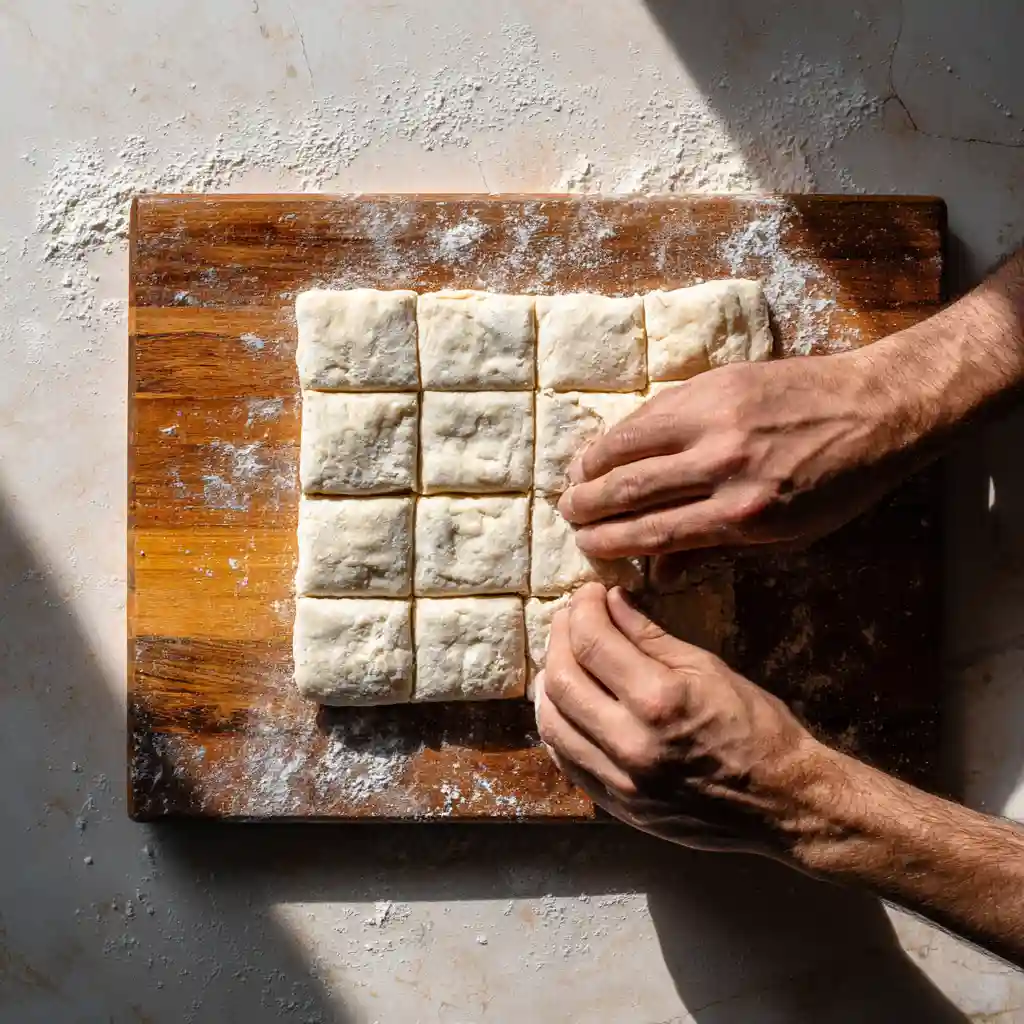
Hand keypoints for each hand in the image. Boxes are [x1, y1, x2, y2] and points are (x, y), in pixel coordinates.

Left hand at [534, 582, 822, 854]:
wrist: (784, 803)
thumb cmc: (758, 728)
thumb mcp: (710, 669)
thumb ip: (651, 637)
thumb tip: (612, 601)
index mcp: (658, 701)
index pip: (592, 643)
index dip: (582, 608)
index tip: (588, 593)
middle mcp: (630, 744)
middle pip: (562, 681)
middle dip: (560, 639)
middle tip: (571, 620)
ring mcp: (620, 782)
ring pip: (553, 724)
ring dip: (549, 684)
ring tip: (562, 659)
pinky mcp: (618, 807)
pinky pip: (566, 762)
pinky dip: (558, 727)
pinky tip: (566, 706)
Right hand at [558, 347, 927, 558]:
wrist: (876, 409)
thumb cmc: (838, 484)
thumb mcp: (787, 536)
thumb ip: (716, 552)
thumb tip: (658, 575)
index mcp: (742, 514)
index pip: (653, 533)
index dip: (610, 542)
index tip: (585, 547)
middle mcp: (721, 466)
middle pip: (629, 490)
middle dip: (588, 506)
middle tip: (568, 515)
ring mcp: (714, 420)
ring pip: (628, 445)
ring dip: (592, 466)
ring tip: (575, 480)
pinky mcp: (713, 384)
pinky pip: (650, 412)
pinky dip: (621, 433)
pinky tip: (607, 446)